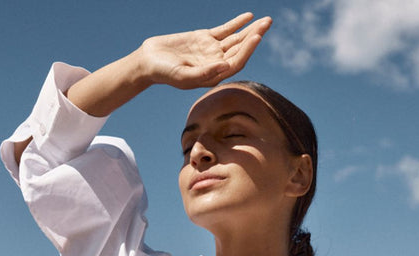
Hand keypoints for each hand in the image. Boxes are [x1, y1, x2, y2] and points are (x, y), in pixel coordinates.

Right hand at [138, 12, 271, 88]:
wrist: (150, 62)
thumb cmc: (165, 73)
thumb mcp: (183, 76)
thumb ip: (204, 73)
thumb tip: (226, 66)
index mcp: (214, 75)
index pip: (236, 62)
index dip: (248, 50)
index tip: (257, 37)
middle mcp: (216, 63)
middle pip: (240, 49)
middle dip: (255, 36)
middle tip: (268, 23)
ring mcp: (212, 50)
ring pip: (236, 39)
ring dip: (251, 30)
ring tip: (266, 21)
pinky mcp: (205, 38)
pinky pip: (225, 30)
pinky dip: (236, 24)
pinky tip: (249, 17)